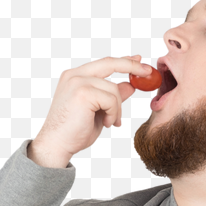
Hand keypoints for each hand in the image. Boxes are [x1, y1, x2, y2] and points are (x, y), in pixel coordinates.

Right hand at [30, 55, 154, 165]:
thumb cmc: (74, 132)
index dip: (123, 61)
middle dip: (132, 67)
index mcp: (75, 77)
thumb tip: (130, 85)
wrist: (57, 145)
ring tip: (111, 122)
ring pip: (114, 89)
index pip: (104, 63)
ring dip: (117, 109)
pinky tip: (106, 124)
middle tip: (148, 72)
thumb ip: (112, 97)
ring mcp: (78, 82)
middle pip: (110, 63)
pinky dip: (113, 114)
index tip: (139, 60)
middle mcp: (75, 75)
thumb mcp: (98, 111)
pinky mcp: (83, 92)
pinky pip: (112, 99)